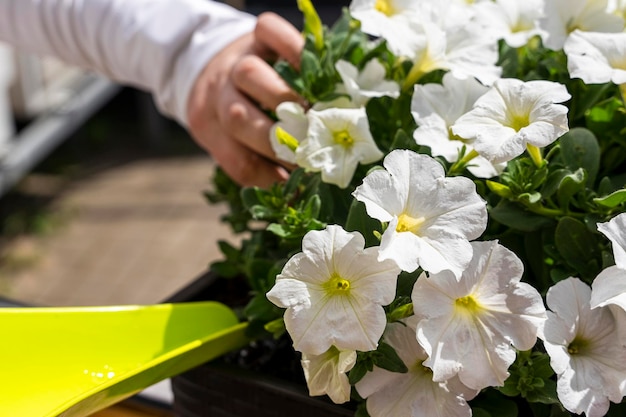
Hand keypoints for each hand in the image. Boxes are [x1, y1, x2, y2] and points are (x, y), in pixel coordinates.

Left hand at [186, 12, 303, 187]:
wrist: (211, 61)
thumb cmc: (239, 112)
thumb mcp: (238, 143)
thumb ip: (265, 169)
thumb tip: (302, 198)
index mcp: (213, 130)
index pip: (239, 162)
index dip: (271, 176)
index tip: (301, 183)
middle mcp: (220, 95)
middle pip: (237, 118)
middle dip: (276, 138)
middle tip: (310, 147)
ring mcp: (237, 61)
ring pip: (249, 75)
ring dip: (284, 97)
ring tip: (315, 113)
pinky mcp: (255, 33)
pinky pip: (270, 32)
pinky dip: (293, 47)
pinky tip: (314, 67)